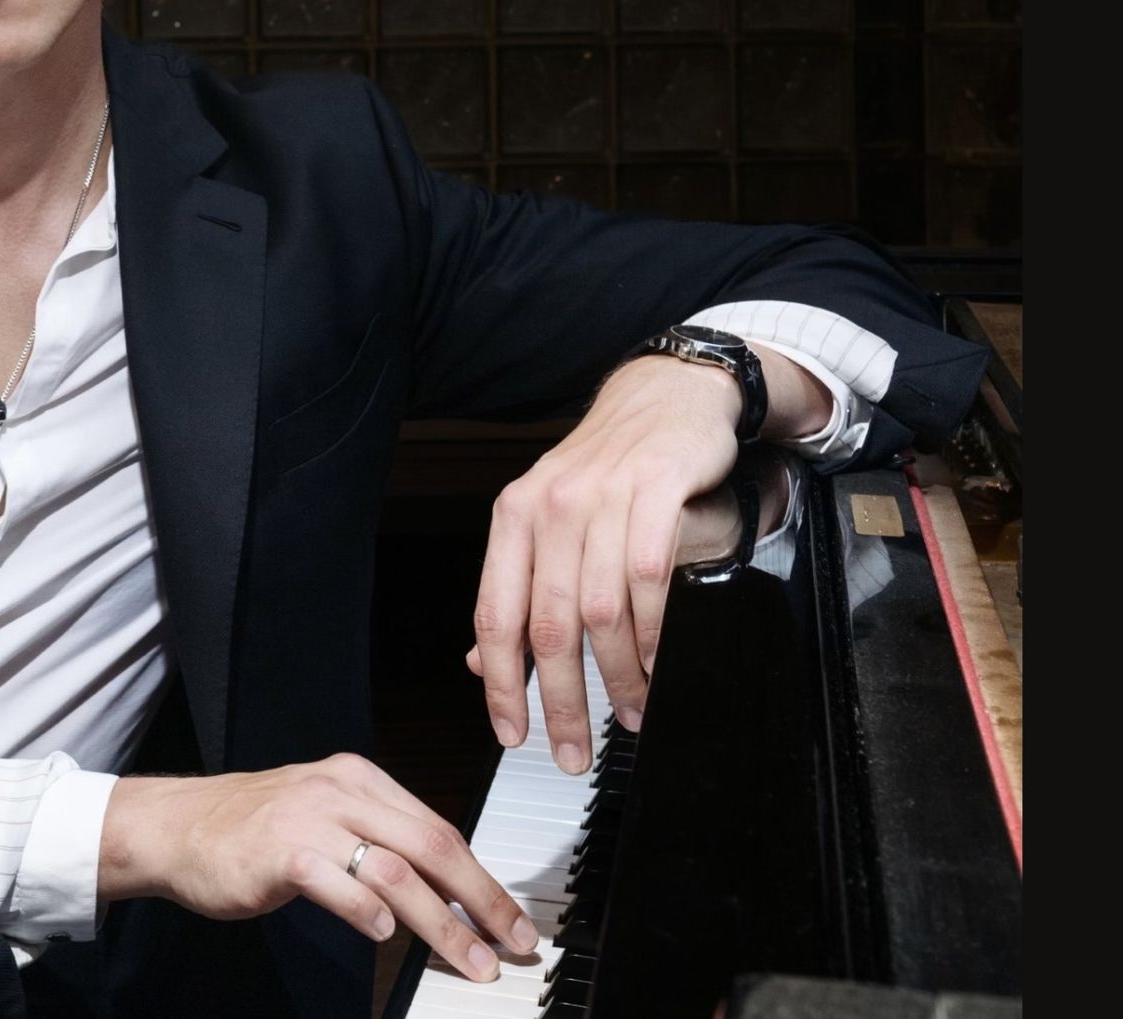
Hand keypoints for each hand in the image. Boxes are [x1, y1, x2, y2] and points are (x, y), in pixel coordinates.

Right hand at [98, 753, 538, 982]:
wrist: (179, 826)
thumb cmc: (253, 829)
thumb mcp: (325, 816)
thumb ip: (377, 839)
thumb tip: (443, 888)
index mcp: (360, 779)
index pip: (439, 827)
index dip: (482, 878)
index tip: (511, 919)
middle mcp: (341, 790)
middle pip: (432, 845)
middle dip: (481, 900)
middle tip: (512, 942)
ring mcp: (310, 818)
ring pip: (396, 870)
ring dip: (442, 923)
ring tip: (469, 959)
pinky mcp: (280, 851)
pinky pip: (339, 883)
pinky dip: (369, 912)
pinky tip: (385, 935)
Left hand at [466, 353, 743, 773]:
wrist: (664, 396)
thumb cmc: (605, 465)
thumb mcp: (546, 519)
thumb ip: (517, 588)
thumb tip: (480, 660)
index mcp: (513, 517)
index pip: (495, 615)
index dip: (501, 684)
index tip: (511, 733)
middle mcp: (549, 507)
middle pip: (548, 626)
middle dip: (561, 701)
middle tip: (574, 750)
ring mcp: (601, 497)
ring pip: (602, 612)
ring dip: (618, 677)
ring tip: (629, 713)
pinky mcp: (654, 490)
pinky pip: (651, 579)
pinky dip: (655, 634)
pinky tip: (658, 664)